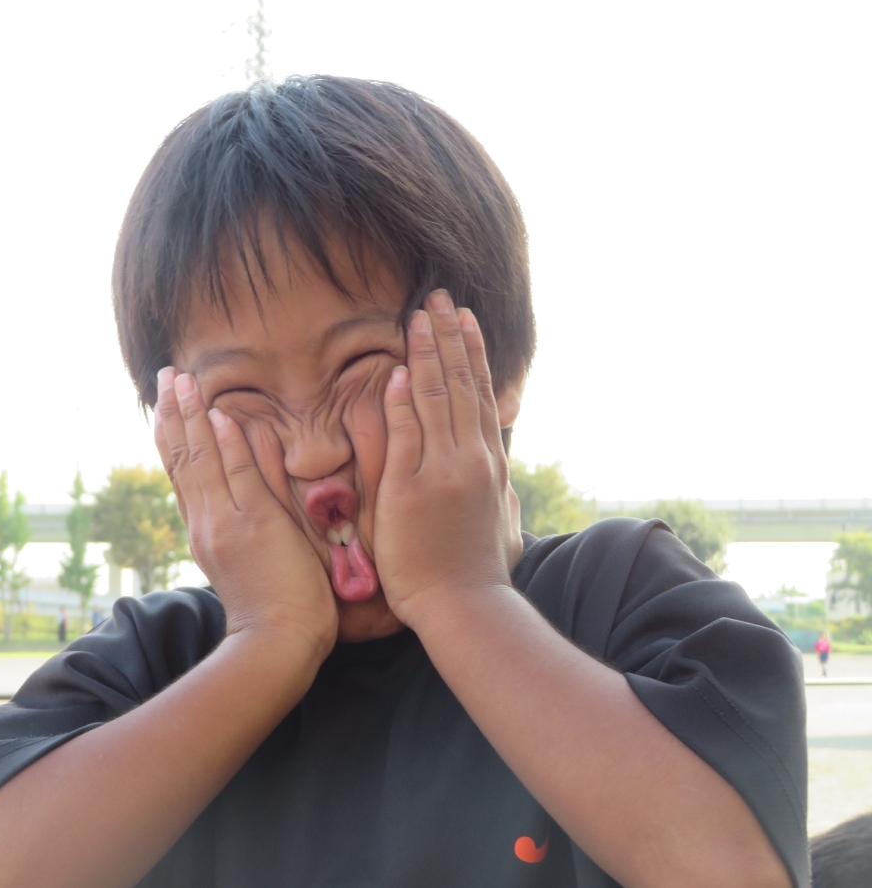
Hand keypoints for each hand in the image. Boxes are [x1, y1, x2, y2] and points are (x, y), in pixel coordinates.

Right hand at [154, 368, 337, 660]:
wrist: (275, 646)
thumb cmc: (272, 614)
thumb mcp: (244, 565)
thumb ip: (236, 532)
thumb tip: (237, 510)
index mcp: (204, 531)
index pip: (183, 474)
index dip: (173, 436)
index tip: (166, 404)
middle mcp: (205, 523)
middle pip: (182, 459)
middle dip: (173, 414)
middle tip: (166, 376)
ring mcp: (225, 523)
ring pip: (201, 460)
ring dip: (191, 416)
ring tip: (180, 379)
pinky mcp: (252, 526)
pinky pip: (237, 475)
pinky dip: (226, 443)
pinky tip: (218, 414)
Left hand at [372, 291, 523, 626]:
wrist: (466, 608)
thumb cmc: (481, 575)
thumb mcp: (503, 527)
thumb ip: (502, 498)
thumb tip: (504, 483)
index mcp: (489, 465)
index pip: (478, 396)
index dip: (470, 354)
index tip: (462, 321)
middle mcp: (471, 459)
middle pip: (460, 384)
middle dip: (448, 336)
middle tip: (439, 296)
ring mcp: (442, 471)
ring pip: (437, 397)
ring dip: (427, 352)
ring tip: (420, 314)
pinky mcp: (412, 489)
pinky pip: (406, 433)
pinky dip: (403, 399)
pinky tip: (400, 369)